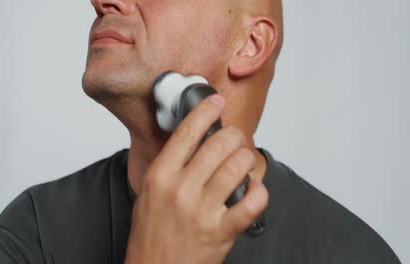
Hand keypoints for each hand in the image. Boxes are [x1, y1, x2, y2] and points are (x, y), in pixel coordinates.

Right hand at [124, 94, 268, 263]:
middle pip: (219, 144)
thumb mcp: (149, 192)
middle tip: (235, 139)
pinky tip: (254, 190)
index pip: (187, 132)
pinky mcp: (221, 231)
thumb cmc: (151, 234)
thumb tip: (191, 139)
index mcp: (160, 176)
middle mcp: (181, 190)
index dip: (205, 111)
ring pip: (238, 167)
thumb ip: (170, 166)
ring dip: (247, 160)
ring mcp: (202, 211)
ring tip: (244, 163)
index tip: (215, 101)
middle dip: (234, 136)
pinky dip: (259, 192)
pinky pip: (252, 203)